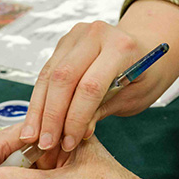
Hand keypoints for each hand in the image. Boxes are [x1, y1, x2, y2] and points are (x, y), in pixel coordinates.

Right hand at [19, 0, 178, 151]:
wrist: (145, 47)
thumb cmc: (145, 74)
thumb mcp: (134, 97)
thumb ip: (104, 111)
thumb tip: (77, 133)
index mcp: (121, 47)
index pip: (90, 86)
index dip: (76, 117)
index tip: (69, 142)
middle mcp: (96, 35)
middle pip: (64, 78)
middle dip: (52, 115)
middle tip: (45, 143)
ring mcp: (77, 36)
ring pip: (49, 75)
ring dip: (39, 109)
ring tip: (32, 137)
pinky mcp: (64, 42)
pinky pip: (46, 72)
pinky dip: (39, 99)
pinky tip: (35, 120)